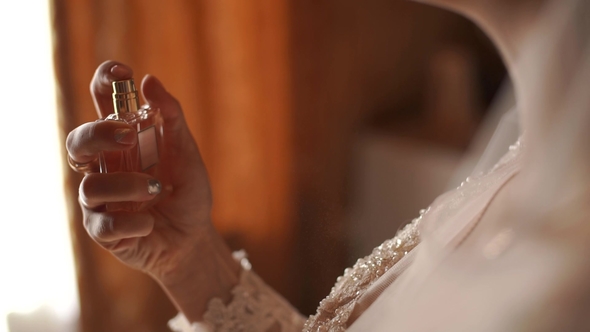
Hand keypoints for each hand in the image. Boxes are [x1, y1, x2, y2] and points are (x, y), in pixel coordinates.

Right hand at [66, 61, 239, 318]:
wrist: (193, 237)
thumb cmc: (187, 191)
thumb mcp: (186, 152)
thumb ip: (171, 118)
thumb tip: (149, 80)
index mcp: (123, 141)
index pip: (101, 104)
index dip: (104, 82)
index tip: (122, 72)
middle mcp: (106, 166)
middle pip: (78, 141)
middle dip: (99, 134)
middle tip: (129, 135)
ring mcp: (101, 199)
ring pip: (90, 185)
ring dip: (127, 185)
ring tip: (158, 189)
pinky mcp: (103, 230)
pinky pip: (103, 224)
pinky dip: (131, 222)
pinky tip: (150, 223)